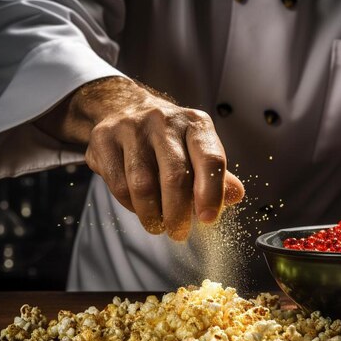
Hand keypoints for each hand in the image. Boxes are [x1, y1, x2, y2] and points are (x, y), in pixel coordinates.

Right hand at [36, 76, 244, 239]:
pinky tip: (139, 207)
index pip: (210, 158)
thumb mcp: (197, 149)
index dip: (211, 193)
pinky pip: (119, 184)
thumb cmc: (168, 139)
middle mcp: (165, 121)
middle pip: (175, 176)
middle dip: (178, 213)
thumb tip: (235, 196)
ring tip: (158, 225)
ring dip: (152, 214)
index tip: (208, 219)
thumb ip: (217, 175)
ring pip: (143, 184)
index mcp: (195, 123)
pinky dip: (130, 205)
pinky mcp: (104, 139)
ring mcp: (132, 128)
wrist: (124, 108)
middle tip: (179, 232)